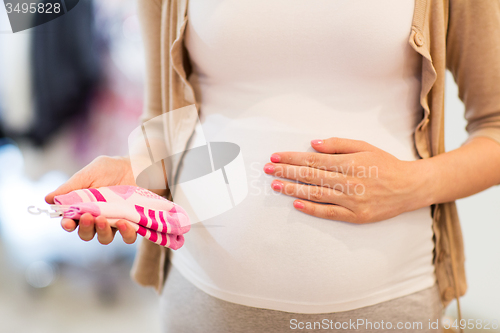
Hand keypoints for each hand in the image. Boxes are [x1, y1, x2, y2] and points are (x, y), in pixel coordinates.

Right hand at [45, 155, 137, 243]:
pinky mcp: (132, 223)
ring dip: (102, 232)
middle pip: (86, 234)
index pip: (71, 222)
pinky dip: (125, 234)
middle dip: (85, 228)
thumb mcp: (89, 174)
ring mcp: (114, 222)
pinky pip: (128, 237)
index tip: (68, 222)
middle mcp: (97, 218)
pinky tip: (124, 223)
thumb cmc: (110, 169)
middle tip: (89, 217)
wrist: (137, 166)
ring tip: (104, 219)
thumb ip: (71, 187)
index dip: (67, 225)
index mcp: (83, 208)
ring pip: (104, 238)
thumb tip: (47, 199)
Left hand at [263, 137, 430, 223]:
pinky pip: (329, 213)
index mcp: (349, 162)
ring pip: (316, 194)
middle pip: (310, 176)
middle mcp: (348, 181)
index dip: (292, 158)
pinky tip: (296, 204)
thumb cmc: (386, 164)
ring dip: (293, 189)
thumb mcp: (364, 147)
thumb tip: (313, 144)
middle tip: (267, 169)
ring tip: (276, 185)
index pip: (313, 160)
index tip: (275, 156)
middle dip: (286, 171)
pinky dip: (311, 209)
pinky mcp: (356, 216)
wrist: (410, 187)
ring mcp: (352, 200)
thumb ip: (338, 145)